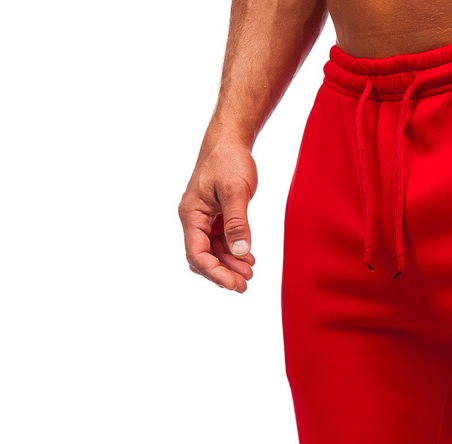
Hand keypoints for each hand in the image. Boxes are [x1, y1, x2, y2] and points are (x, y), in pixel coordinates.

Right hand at [179, 135, 257, 291]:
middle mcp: (194, 219)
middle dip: (223, 273)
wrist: (230, 140)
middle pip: (203, 258)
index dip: (215, 273)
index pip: (197, 254)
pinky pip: (220, 243)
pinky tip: (249, 259)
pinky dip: (233, 253)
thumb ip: (238, 223)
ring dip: (230, 265)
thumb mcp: (235, 191)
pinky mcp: (215, 218)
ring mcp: (204, 220)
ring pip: (213, 253)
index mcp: (191, 214)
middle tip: (246, 284)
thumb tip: (241, 253)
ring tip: (250, 273)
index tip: (235, 285)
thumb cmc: (229, 160)